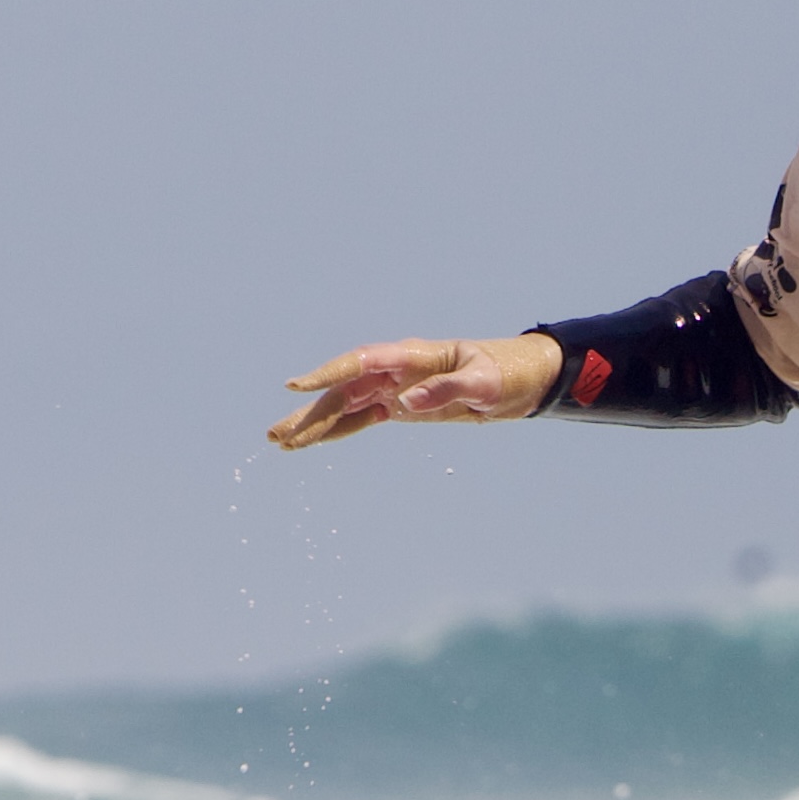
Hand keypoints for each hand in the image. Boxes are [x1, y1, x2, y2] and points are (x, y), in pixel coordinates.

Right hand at [269, 334, 562, 448]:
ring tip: (281, 443)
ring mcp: (395, 387)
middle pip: (343, 389)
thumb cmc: (506, 372)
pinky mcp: (400, 405)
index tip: (298, 386)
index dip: (329, 373)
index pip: (361, 362)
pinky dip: (336, 431)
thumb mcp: (486, 383)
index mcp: (412, 356)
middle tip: (275, 434)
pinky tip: (311, 443)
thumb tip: (407, 404)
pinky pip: (362, 418)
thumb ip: (448, 390)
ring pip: (345, 406)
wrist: (523, 379)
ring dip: (314, 425)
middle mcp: (395, 370)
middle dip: (309, 411)